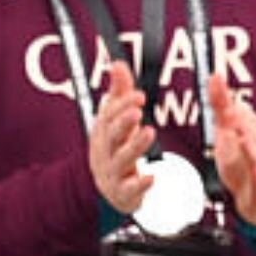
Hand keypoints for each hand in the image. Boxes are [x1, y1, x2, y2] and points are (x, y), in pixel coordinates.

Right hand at [89, 62, 154, 213]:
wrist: (105, 188)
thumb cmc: (114, 146)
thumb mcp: (114, 120)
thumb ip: (119, 92)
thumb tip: (117, 63)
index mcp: (103, 132)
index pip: (108, 116)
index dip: (121, 105)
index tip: (139, 94)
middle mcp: (105, 151)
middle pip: (111, 136)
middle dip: (122, 123)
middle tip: (137, 111)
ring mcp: (113, 172)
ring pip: (121, 159)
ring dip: (135, 146)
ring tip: (149, 132)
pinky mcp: (123, 192)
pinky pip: (130, 188)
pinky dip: (139, 183)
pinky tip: (152, 177)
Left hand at [207, 73, 255, 226]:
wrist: (255, 199)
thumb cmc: (242, 164)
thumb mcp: (226, 134)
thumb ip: (221, 107)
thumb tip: (214, 77)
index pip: (243, 114)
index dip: (229, 104)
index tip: (218, 90)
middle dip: (244, 124)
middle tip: (229, 115)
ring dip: (253, 146)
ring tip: (242, 138)